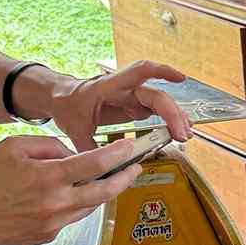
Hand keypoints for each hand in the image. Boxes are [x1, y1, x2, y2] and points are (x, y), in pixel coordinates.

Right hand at [0, 135, 153, 244]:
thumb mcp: (16, 146)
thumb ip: (51, 146)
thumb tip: (74, 155)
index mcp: (47, 177)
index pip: (94, 164)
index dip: (117, 154)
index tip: (130, 147)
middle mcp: (54, 203)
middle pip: (104, 192)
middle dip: (125, 178)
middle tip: (135, 168)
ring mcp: (52, 224)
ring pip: (90, 207)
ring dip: (100, 192)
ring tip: (105, 179)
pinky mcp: (48, 236)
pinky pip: (71, 218)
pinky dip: (74, 205)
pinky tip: (67, 195)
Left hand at [48, 61, 190, 152]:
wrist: (61, 97)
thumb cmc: (67, 105)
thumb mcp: (73, 129)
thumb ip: (88, 149)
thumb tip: (100, 171)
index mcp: (108, 87)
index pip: (138, 73)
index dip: (161, 72)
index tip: (181, 78)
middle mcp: (124, 89)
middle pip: (155, 96)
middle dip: (172, 113)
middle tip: (182, 134)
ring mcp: (130, 97)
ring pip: (158, 103)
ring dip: (174, 117)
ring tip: (184, 135)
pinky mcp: (132, 106)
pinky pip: (153, 111)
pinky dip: (166, 120)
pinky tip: (175, 132)